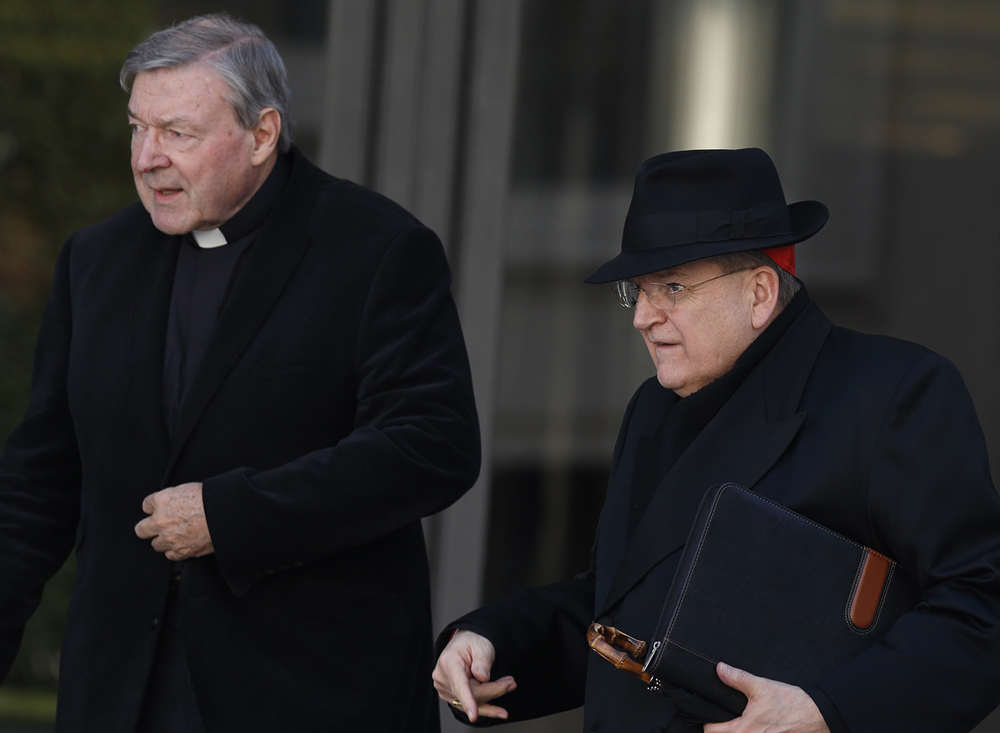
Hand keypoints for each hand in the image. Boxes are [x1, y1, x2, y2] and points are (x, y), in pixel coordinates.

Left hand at [135, 482, 213, 559]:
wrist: (226, 514)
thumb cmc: (211, 498)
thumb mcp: (187, 488)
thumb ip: (172, 497)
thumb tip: (169, 504)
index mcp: (162, 501)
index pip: (146, 505)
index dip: (155, 507)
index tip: (163, 508)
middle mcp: (160, 521)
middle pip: (141, 530)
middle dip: (149, 528)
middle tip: (160, 525)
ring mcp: (169, 538)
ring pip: (155, 544)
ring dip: (164, 540)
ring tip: (178, 535)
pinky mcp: (180, 552)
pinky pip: (169, 555)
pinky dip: (175, 550)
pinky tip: (184, 543)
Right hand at [431, 629, 516, 721]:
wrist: (465, 643)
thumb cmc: (472, 641)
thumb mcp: (482, 645)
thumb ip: (483, 661)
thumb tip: (483, 677)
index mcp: (448, 662)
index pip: (459, 684)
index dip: (467, 700)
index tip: (473, 714)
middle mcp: (443, 677)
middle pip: (472, 694)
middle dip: (493, 690)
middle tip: (510, 683)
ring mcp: (445, 688)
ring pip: (473, 701)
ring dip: (492, 696)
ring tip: (507, 685)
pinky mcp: (451, 695)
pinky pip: (470, 705)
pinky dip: (486, 706)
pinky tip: (498, 710)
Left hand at [703, 663, 829, 732]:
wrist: (816, 715)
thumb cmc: (789, 703)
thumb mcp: (761, 686)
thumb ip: (737, 678)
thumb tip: (720, 669)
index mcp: (744, 730)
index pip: (712, 732)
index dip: (707, 722)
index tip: (709, 713)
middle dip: (720, 729)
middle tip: (721, 716)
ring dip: (735, 731)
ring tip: (734, 720)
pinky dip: (748, 732)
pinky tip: (752, 725)